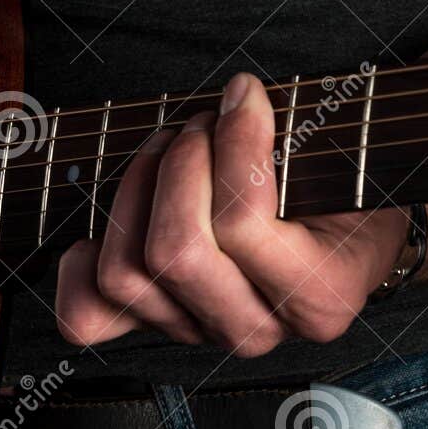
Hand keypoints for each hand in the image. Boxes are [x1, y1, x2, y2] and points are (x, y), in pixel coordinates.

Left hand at [55, 72, 408, 354]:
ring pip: (126, 273)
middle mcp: (256, 330)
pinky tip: (112, 222)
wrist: (343, 240)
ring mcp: (200, 333)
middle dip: (179, 167)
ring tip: (165, 150)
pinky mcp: (155, 326)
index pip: (242, 225)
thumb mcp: (344, 164)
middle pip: (175, 253)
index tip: (243, 95)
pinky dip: (83, 266)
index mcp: (320, 297)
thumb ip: (295, 139)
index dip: (234, 142)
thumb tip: (237, 96)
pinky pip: (87, 316)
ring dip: (136, 193)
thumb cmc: (339, 190)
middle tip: (199, 127)